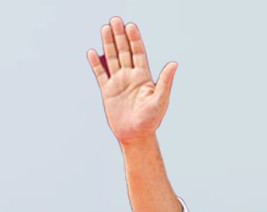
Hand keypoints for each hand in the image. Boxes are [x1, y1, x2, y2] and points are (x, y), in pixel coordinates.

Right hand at [86, 17, 177, 145]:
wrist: (136, 136)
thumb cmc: (151, 120)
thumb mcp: (160, 99)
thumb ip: (165, 81)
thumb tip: (173, 64)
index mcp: (144, 76)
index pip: (138, 53)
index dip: (134, 39)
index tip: (130, 26)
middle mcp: (130, 76)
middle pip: (124, 51)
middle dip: (119, 36)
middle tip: (115, 20)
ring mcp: (118, 83)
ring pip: (112, 59)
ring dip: (108, 44)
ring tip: (104, 28)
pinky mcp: (107, 91)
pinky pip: (101, 74)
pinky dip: (96, 64)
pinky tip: (93, 52)